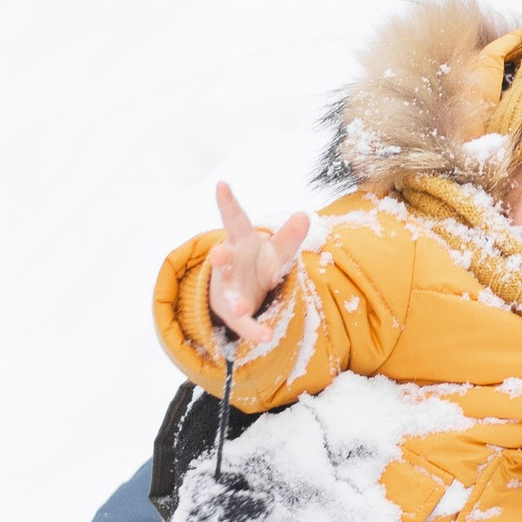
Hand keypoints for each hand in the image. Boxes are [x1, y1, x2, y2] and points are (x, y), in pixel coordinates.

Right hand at [206, 179, 309, 346]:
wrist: (238, 294)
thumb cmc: (257, 264)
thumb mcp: (275, 251)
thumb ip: (288, 237)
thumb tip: (304, 214)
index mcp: (241, 242)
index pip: (235, 220)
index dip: (228, 204)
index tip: (221, 185)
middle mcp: (230, 264)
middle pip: (224, 258)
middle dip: (221, 256)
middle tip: (218, 253)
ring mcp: (229, 290)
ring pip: (229, 294)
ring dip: (235, 300)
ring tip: (240, 306)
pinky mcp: (235, 314)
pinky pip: (245, 323)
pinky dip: (254, 330)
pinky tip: (266, 337)